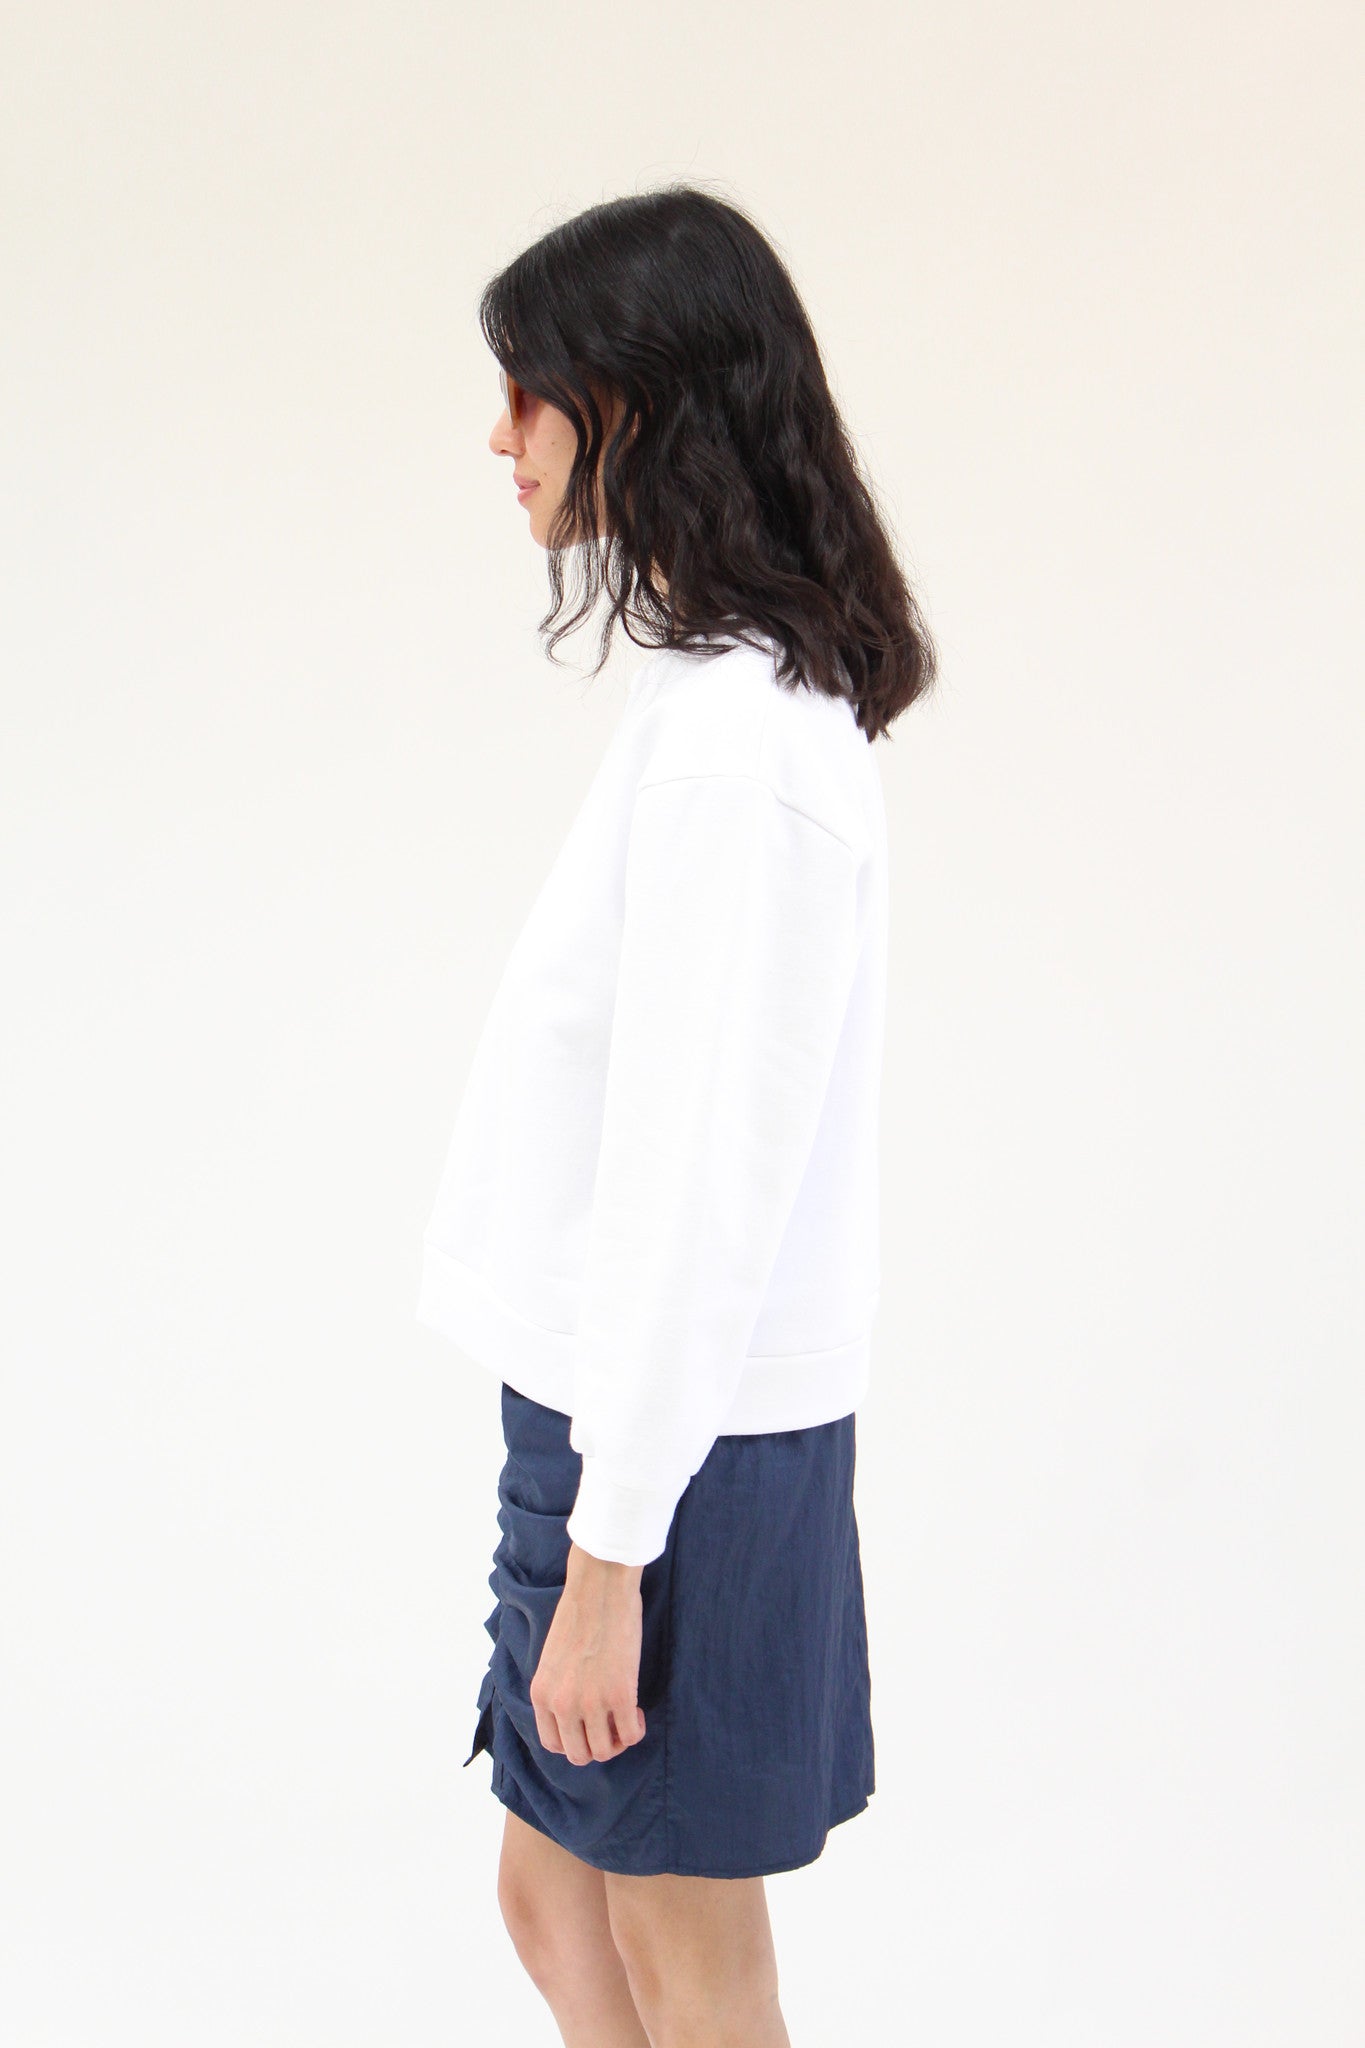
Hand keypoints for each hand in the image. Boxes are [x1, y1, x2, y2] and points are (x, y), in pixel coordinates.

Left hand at [529, 1541, 647, 1764]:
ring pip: (605, 1751)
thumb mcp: (552, 1659)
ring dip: (618, 1740)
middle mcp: (562, 1704)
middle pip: (579, 1755)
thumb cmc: (579, 1613)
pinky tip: (637, 1708)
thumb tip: (575, 1715)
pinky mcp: (621, 1695)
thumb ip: (558, 1689)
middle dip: (597, 1745)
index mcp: (541, 1694)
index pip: (553, 1744)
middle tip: (610, 1724)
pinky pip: (631, 1735)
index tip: (589, 1726)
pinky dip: (637, 1729)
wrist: (600, 1587)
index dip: (575, 1741)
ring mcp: (591, 1702)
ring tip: (625, 1715)